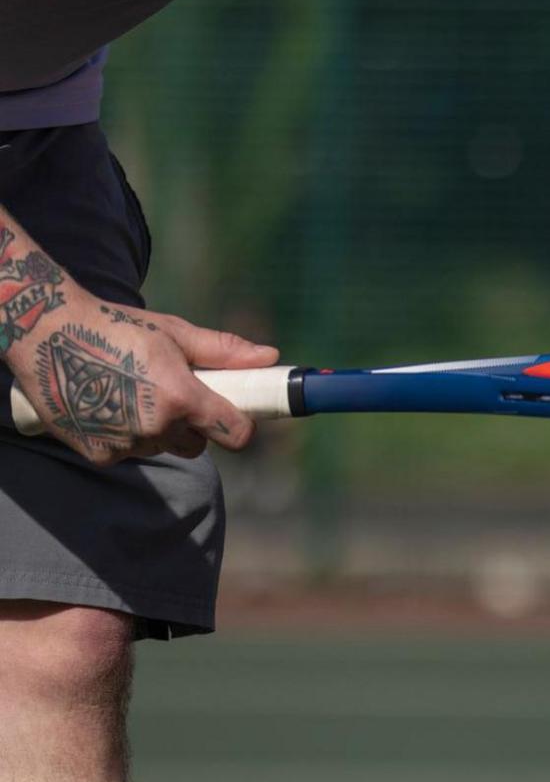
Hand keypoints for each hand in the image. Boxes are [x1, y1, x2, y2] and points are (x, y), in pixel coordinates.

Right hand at [7, 300, 278, 464]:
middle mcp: (156, 426)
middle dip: (192, 425)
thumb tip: (270, 357)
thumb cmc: (118, 328)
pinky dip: (125, 436)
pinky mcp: (99, 454)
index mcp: (182, 397)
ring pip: (161, 448)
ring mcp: (125, 444)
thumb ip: (224, 352)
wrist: (46, 333)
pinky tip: (108, 406)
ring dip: (157, 430)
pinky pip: (128, 453)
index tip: (233, 415)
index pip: (235, 434)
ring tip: (132, 394)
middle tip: (170, 394)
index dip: (239, 425)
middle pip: (197, 445)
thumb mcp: (174, 333)